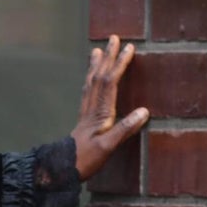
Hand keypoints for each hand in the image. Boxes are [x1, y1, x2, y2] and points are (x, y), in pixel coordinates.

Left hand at [72, 34, 148, 181]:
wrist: (62, 168)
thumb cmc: (86, 159)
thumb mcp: (108, 147)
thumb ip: (124, 129)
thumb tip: (144, 112)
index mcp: (100, 112)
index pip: (111, 82)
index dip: (120, 64)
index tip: (129, 48)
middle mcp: (92, 107)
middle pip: (100, 76)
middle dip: (109, 56)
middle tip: (114, 38)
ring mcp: (86, 111)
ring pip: (91, 81)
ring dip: (96, 64)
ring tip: (98, 49)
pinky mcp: (84, 117)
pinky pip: (87, 91)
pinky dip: (90, 78)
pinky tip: (91, 76)